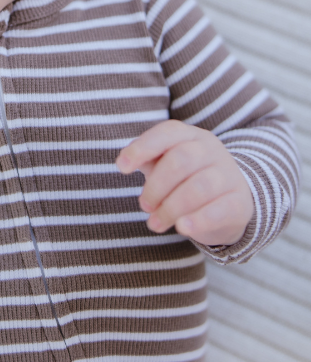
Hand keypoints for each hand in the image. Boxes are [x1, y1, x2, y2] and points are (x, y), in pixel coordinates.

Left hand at [116, 119, 253, 245]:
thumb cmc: (188, 179)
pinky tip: (182, 228)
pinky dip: (198, 220)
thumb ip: (148, 159)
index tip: (121, 168)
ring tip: (155, 224)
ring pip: (199, 187)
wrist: (232, 200)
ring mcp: (229, 175)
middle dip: (156, 187)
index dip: (142, 148)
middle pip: (181, 160)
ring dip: (171, 208)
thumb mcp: (167, 164)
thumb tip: (125, 161)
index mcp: (190, 136)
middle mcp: (212, 150)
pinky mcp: (241, 202)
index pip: (166, 133)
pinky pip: (220, 210)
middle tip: (144, 206)